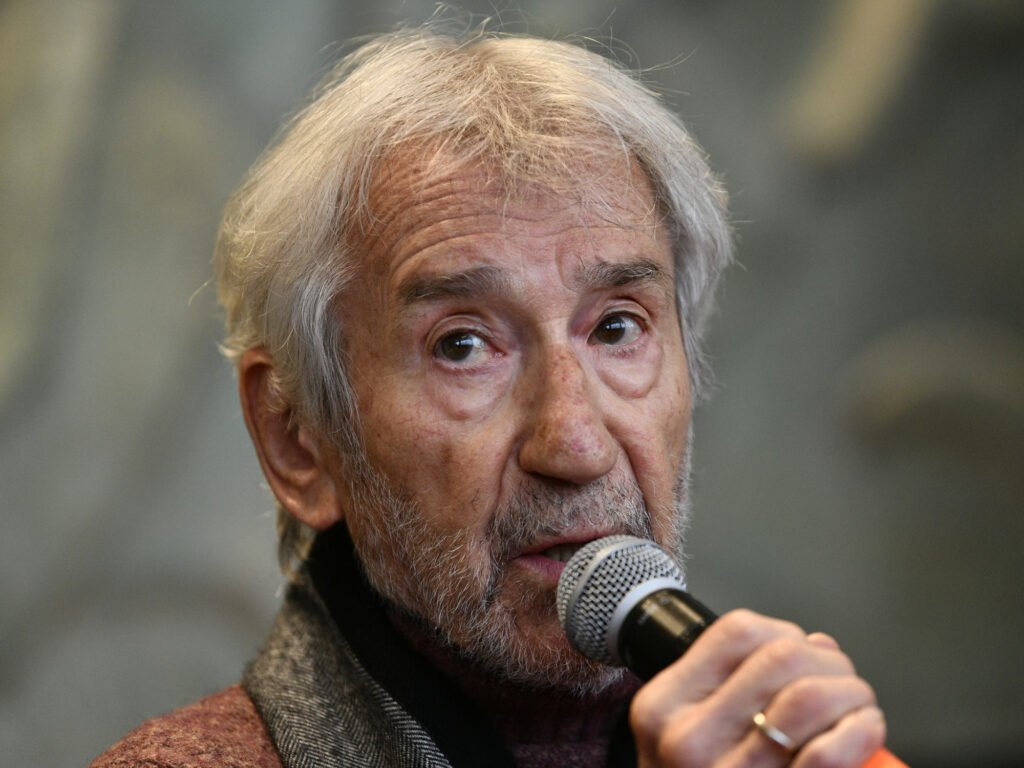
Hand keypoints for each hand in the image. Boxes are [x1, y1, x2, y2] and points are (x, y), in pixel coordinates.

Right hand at [629, 609, 885, 766]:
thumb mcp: (686, 733)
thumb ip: (735, 684)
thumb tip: (817, 646)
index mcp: (663, 706)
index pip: (737, 632)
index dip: (787, 633)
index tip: (806, 654)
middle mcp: (687, 739)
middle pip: (781, 657)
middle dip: (831, 662)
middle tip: (845, 682)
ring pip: (809, 696)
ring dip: (852, 692)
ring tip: (859, 706)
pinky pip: (828, 753)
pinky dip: (861, 731)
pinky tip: (865, 731)